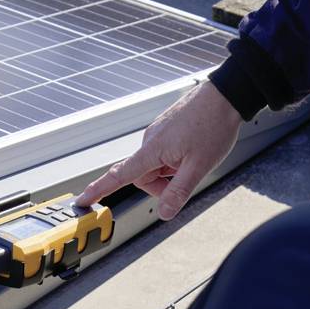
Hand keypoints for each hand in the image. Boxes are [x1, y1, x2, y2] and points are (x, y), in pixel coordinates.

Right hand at [77, 81, 241, 219]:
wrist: (226, 95)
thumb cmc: (214, 126)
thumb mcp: (199, 166)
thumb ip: (179, 191)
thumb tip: (164, 213)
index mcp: (153, 150)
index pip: (120, 175)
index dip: (100, 189)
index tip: (83, 199)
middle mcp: (150, 140)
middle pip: (143, 176)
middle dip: (160, 186)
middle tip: (185, 181)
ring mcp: (157, 134)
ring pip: (155, 166)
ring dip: (169, 173)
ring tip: (193, 161)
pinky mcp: (166, 130)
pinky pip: (163, 154)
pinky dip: (174, 162)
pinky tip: (192, 152)